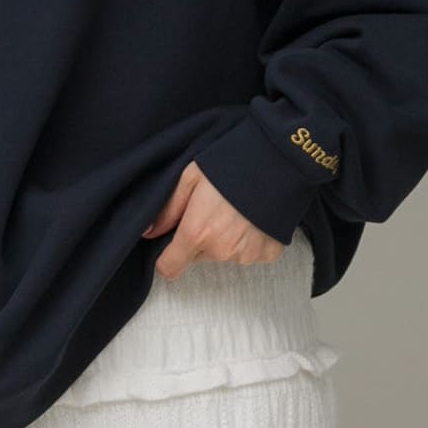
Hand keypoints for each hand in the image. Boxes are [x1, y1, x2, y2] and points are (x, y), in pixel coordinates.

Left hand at [143, 162, 283, 280]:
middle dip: (201, 239)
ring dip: (226, 238)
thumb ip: (167, 209)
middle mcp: (220, 250)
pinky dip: (250, 239)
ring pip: (224, 254)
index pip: (170, 268)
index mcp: (197, 233)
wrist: (280, 159)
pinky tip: (254, 217)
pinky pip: (250, 253)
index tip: (172, 246)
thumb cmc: (232, 162)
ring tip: (237, 210)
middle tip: (214, 209)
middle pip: (198, 256)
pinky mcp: (267, 254)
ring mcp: (246, 255)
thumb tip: (148, 231)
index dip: (168, 258)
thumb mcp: (190, 177)